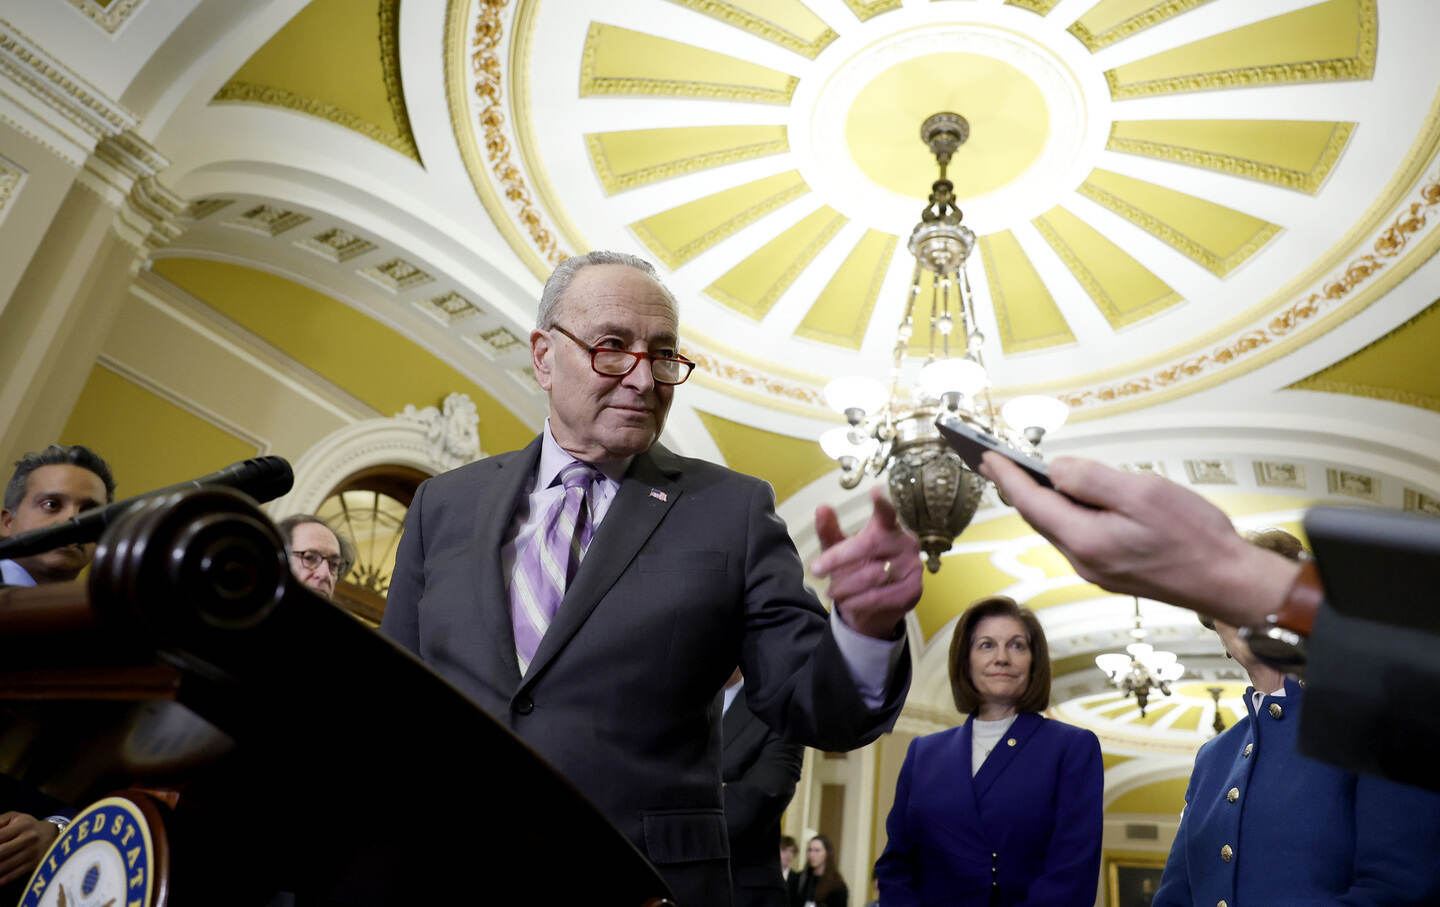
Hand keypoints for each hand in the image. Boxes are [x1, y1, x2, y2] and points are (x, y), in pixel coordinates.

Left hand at [0, 812, 58, 885]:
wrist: (53, 835)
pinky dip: (1, 879)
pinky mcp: (34, 865)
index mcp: (22, 825)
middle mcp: (28, 839)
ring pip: (5, 865)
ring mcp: (32, 853)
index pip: (0, 835)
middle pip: (1, 852)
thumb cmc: (27, 825)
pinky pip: (14, 875)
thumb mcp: (15, 817)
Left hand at [811, 487, 922, 638]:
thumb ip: (829, 530)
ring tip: (831, 590)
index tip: (876, 491)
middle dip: (838, 559)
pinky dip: (857, 601)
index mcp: (889, 527)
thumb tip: (821, 507)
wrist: (873, 608)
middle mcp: (906, 543)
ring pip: (871, 575)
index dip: (882, 504)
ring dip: (845, 585)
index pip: (887, 514)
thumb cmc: (856, 568)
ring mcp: (912, 567)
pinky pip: (879, 597)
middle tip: (816, 570)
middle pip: (869, 545)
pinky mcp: (913, 590)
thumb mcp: (839, 549)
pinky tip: (847, 602)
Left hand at [980, 453, 1299, 625]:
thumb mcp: (1142, 494)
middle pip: (1037, 518)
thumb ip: (1092, 479)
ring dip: (1037, 501)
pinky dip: (1062, 514)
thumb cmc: (1194, 537)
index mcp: (1085, 540)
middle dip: (1014, 488)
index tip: (986, 456)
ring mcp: (1096, 570)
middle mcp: (1083, 560)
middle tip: (993, 462)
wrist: (1228, 583)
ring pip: (1055, 528)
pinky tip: (1065, 499)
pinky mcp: (1111, 572)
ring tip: (1020, 475)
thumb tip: (1055, 469)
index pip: (1031, 503)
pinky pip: (1075, 537)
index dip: (1007, 477)